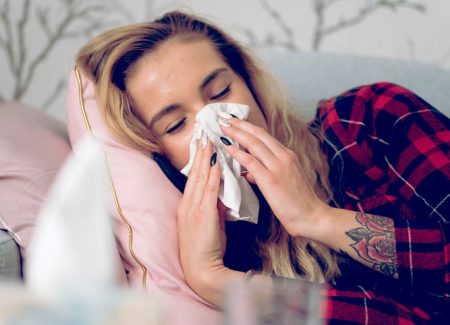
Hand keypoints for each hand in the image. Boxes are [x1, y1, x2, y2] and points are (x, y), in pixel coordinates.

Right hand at [177, 138, 228, 298]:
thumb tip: (222, 191)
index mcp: (188, 205)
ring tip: (209, 140)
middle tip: (203, 132)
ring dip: (204, 158)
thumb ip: (214, 205)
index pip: (193, 177)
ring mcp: (193, 209)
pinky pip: (208, 192)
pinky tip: (215, 164)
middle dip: (199, 152)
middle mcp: (188, 204)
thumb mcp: (210, 223)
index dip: (197, 159)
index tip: (202, 142)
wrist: (201, 270)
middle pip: (194, 173)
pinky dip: (212, 177)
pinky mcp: (202, 216)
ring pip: (199, 178)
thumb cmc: (205, 248)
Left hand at [220, 117, 330, 238]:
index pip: (265, 136)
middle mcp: (284, 156)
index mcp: (288, 155)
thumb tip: (251, 173)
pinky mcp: (271, 179)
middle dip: (239, 124)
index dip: (248, 127)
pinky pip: (250, 162)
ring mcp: (278, 166)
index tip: (234, 120)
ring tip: (222, 127)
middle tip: (224, 117)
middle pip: (258, 134)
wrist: (312, 217)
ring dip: (236, 133)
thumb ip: (267, 174)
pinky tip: (227, 147)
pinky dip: (237, 153)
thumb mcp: (285, 182)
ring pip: (253, 143)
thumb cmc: (299, 203)